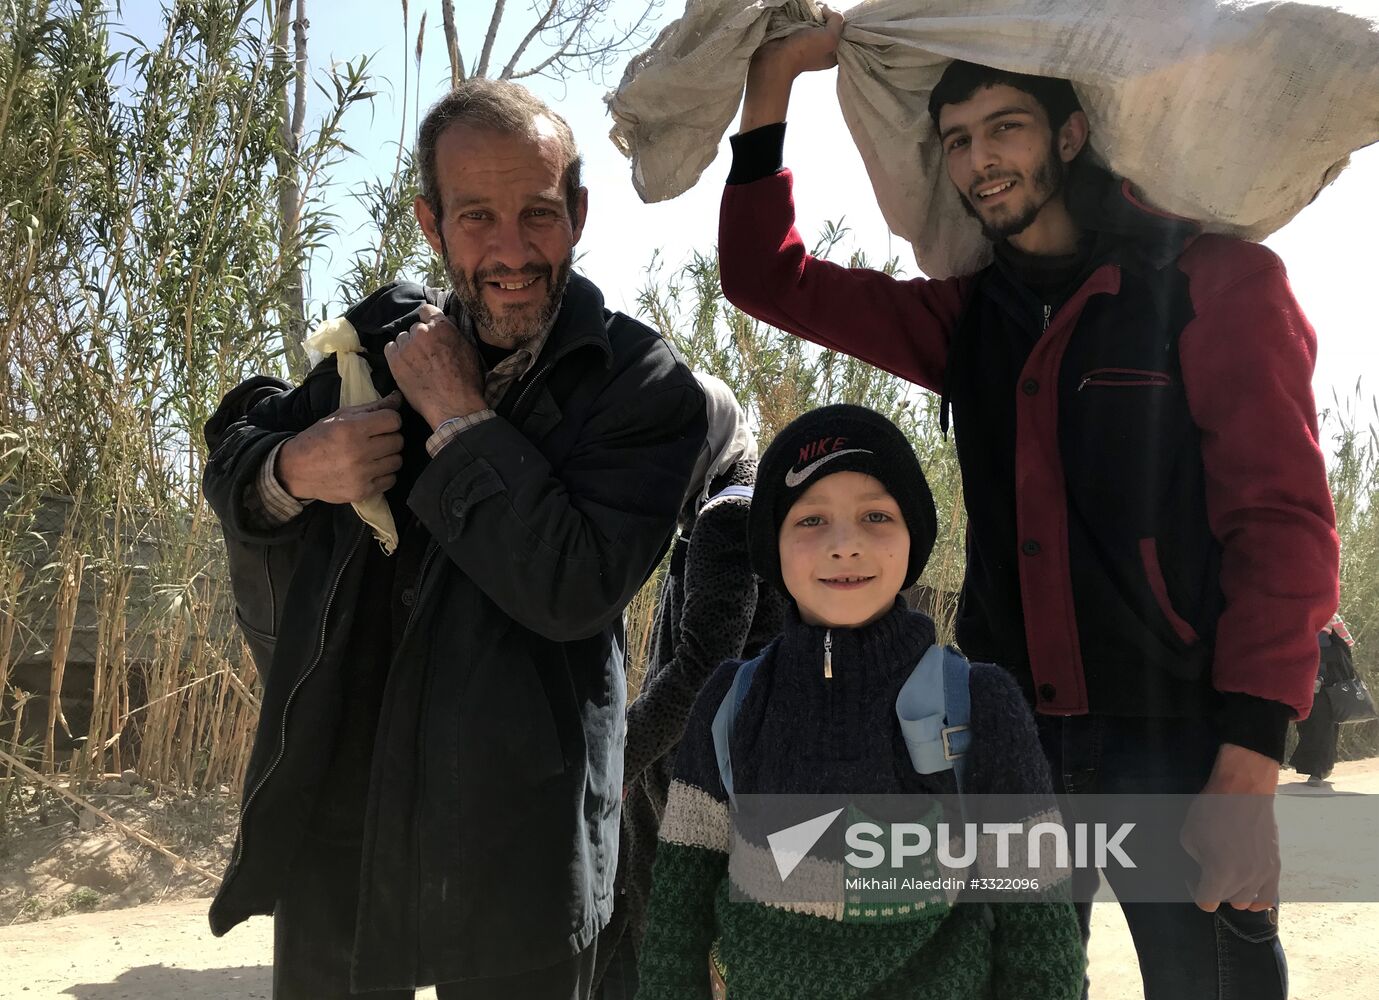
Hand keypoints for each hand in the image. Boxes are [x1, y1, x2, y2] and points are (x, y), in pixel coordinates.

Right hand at [276, 392, 403, 503]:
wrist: (296, 469)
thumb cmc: (319, 438)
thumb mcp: (340, 416)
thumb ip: (371, 407)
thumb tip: (398, 398)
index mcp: (352, 429)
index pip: (393, 420)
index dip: (389, 419)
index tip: (381, 423)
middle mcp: (359, 452)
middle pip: (398, 441)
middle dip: (390, 438)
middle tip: (376, 440)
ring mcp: (362, 474)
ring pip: (397, 461)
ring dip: (388, 457)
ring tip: (373, 455)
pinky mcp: (362, 491)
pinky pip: (390, 480)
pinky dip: (384, 474)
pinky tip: (371, 469)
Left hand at [384, 303, 485, 428]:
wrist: (453, 405)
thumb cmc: (466, 381)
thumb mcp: (469, 350)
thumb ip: (455, 332)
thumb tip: (446, 319)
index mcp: (441, 326)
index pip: (426, 310)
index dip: (428, 319)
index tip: (430, 329)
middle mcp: (422, 332)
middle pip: (415, 328)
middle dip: (421, 338)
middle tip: (427, 354)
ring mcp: (407, 346)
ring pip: (403, 339)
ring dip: (408, 347)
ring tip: (417, 363)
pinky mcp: (395, 361)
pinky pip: (390, 349)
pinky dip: (396, 355)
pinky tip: (405, 365)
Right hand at [739, 7, 844, 133]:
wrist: (776, 57)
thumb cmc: (804, 51)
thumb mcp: (830, 37)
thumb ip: (836, 20)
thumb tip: (827, 9)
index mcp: (833, 54)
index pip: (841, 32)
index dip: (837, 20)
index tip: (829, 14)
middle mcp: (822, 49)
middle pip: (828, 26)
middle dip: (824, 16)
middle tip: (818, 11)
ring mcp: (807, 43)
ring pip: (815, 22)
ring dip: (812, 14)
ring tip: (809, 10)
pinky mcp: (795, 37)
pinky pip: (803, 22)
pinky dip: (802, 16)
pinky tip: (801, 13)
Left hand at [1179, 743, 1281, 912]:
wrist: (1244, 791)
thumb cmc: (1211, 810)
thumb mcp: (1188, 836)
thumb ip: (1194, 863)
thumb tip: (1200, 875)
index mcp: (1219, 872)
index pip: (1206, 902)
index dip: (1196, 892)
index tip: (1193, 878)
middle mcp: (1244, 879)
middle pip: (1226, 901)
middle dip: (1214, 890)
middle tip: (1208, 872)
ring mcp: (1262, 874)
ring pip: (1246, 902)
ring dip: (1234, 893)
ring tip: (1228, 877)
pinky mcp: (1275, 867)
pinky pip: (1268, 898)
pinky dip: (1257, 899)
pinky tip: (1248, 890)